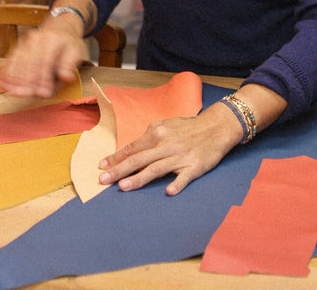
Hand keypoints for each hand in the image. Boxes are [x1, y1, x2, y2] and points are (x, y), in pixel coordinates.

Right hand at [0, 18, 87, 97]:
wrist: (59, 27)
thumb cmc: (68, 44)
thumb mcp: (76, 51)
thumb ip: (70, 64)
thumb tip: (66, 76)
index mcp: (53, 39)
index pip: (46, 60)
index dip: (44, 78)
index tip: (44, 93)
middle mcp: (36, 37)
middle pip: (29, 60)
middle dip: (27, 80)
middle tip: (26, 95)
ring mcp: (25, 41)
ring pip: (17, 60)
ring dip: (14, 78)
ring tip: (14, 93)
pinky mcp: (17, 46)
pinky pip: (10, 60)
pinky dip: (6, 73)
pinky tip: (4, 84)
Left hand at [98, 102, 240, 195]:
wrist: (215, 127)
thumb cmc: (187, 128)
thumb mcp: (165, 125)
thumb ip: (149, 136)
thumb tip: (132, 149)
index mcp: (157, 133)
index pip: (132, 148)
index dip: (116, 157)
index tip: (101, 166)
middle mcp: (165, 144)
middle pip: (138, 159)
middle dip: (119, 170)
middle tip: (103, 180)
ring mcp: (180, 156)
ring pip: (155, 169)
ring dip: (139, 178)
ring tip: (123, 187)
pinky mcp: (194, 166)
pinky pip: (184, 177)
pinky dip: (177, 183)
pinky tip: (168, 192)